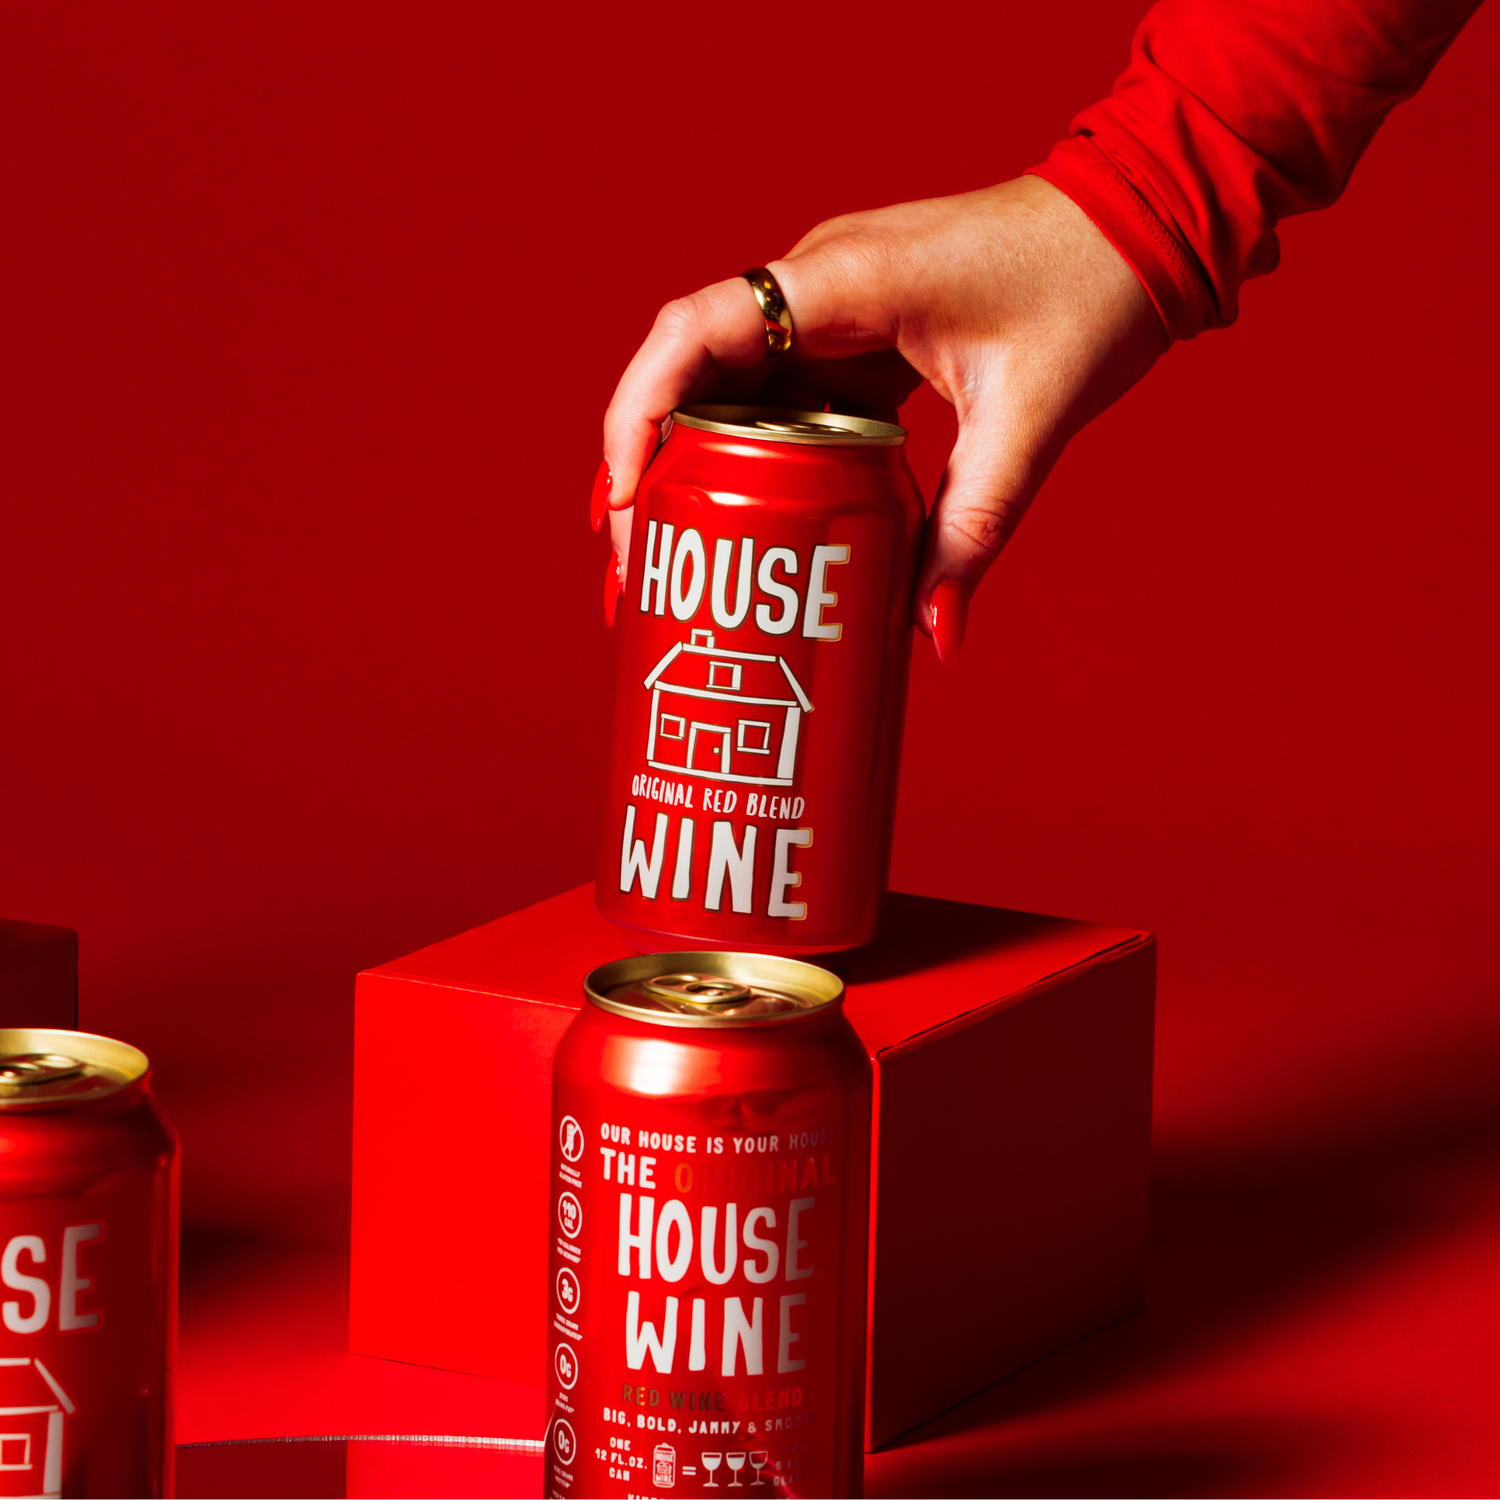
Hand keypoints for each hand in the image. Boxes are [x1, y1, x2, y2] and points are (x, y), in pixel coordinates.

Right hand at [594, 175, 1164, 658]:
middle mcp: (818, 281)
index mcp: (844, 276)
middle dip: (646, 467)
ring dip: (691, 467)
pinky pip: (780, 397)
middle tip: (633, 566)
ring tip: (668, 561)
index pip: (693, 333)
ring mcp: (833, 306)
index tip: (624, 504)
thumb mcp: (1030, 421)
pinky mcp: (857, 335)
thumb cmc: (1091, 291)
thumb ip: (974, 530)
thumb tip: (932, 638)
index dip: (638, 415)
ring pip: (728, 389)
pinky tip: (747, 525)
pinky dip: (753, 459)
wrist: (1141, 225)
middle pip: (690, 372)